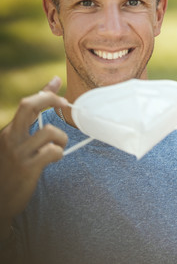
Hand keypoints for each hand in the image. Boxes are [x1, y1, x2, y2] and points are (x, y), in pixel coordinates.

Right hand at [0, 77, 68, 237]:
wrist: (0, 201)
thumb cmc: (13, 170)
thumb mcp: (17, 144)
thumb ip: (30, 124)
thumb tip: (46, 96)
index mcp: (9, 132)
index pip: (26, 104)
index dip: (45, 91)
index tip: (58, 81)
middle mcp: (11, 138)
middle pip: (29, 106)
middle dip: (50, 99)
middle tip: (64, 104)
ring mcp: (18, 152)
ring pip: (49, 131)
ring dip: (61, 138)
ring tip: (57, 148)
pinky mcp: (27, 167)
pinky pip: (52, 151)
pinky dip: (59, 153)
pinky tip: (54, 159)